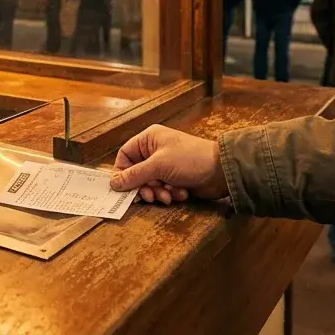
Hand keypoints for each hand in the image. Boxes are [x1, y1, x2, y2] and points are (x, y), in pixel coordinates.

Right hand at [110, 125, 227, 204]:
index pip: (125, 156)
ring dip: (157, 192)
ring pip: (149, 183)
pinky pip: (162, 188)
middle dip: (144, 186)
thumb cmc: (190, 159)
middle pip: (136, 173)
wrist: (221, 171)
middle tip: (150, 196)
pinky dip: (169, 193)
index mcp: (149, 139)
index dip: (122, 173)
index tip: (124, 188)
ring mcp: (165, 164)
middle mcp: (155, 150)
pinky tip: (180, 194)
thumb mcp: (159, 166)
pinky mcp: (175, 177)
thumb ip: (134, 175)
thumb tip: (113, 183)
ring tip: (168, 196)